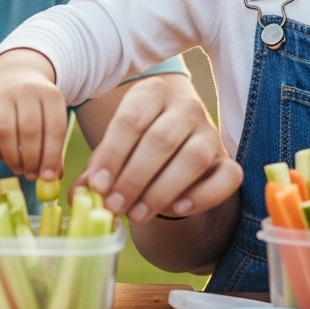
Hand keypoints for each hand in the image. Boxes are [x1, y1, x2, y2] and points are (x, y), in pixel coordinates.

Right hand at [0, 49, 69, 181]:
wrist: (15, 77)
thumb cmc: (38, 109)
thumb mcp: (51, 119)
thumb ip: (54, 149)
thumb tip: (51, 179)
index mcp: (51, 95)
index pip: (54, 128)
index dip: (52, 156)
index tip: (48, 176)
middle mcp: (27, 90)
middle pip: (29, 131)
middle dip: (31, 159)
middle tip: (31, 175)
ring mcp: (3, 94)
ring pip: (6, 132)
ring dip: (12, 157)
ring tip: (19, 169)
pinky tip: (4, 158)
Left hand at [78, 74, 241, 222]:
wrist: (172, 157)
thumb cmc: (134, 152)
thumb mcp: (114, 153)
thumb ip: (98, 171)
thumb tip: (80, 196)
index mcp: (152, 94)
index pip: (131, 120)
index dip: (112, 155)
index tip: (97, 186)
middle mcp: (185, 106)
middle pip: (161, 140)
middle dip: (134, 177)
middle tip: (115, 206)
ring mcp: (210, 132)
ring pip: (193, 158)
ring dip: (162, 190)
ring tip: (137, 214)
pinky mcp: (228, 160)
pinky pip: (226, 178)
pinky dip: (203, 196)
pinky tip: (177, 209)